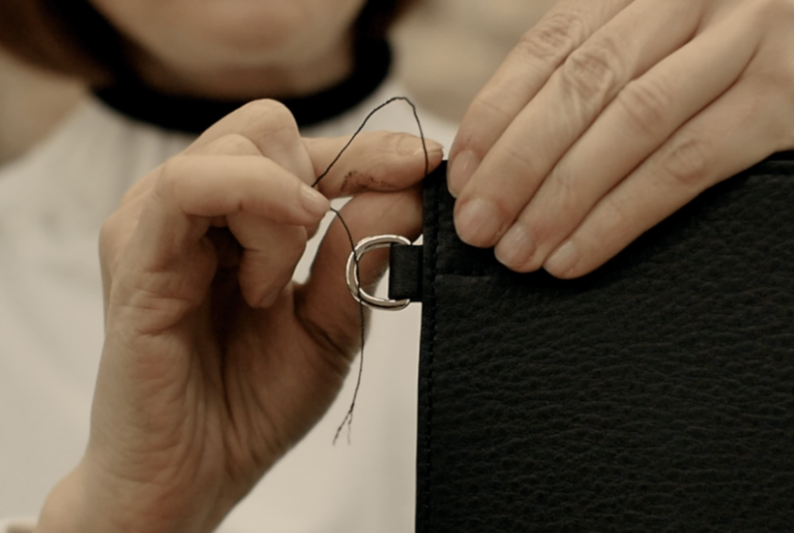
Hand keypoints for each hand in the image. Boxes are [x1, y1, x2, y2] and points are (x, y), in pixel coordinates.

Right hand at [34, 100, 440, 532]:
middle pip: (268, 127)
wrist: (192, 476)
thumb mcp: (331, 324)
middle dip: (322, 178)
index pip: (302, 146)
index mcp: (235, 219)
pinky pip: (189, 185)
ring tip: (274, 288)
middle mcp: (193, 208)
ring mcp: (156, 223)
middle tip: (317, 256)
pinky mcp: (134, 252)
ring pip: (237, 147)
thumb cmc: (251, 404)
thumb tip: (409, 190)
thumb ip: (361, 254)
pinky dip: (250, 208)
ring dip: (284, 210)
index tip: (424, 163)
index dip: (368, 149)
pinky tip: (264, 274)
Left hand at [449, 0, 793, 277]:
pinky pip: (686, 166)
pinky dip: (621, 215)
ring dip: (561, 198)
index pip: (549, 47)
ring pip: (629, 125)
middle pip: (582, 85)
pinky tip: (577, 253)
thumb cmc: (721, 54)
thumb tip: (500, 159)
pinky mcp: (784, 100)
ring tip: (518, 250)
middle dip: (518, 164)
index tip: (463, 176)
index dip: (497, 115)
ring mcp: (744, 42)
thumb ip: (593, 81)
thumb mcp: (655, 45)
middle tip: (477, 224)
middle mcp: (691, 1)